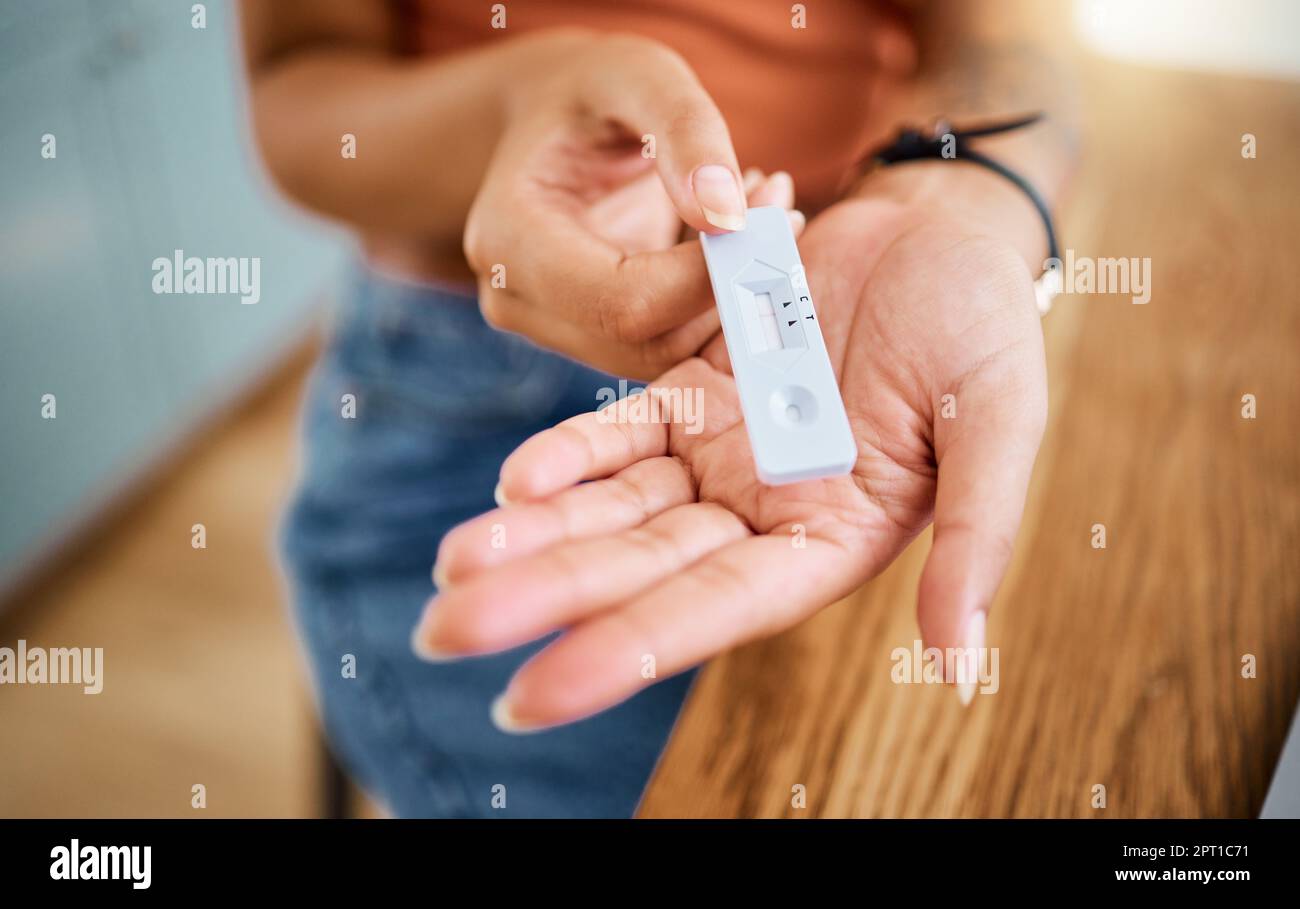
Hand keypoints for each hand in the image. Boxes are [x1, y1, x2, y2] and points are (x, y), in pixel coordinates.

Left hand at [419, 172, 1047, 730]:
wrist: (939, 229)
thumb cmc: (983, 325)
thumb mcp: (997, 424)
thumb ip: (975, 538)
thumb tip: (965, 670)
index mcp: (829, 539)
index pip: (714, 610)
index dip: (625, 650)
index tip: (529, 695)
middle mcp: (762, 512)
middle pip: (639, 569)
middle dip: (545, 601)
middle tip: (441, 636)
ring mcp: (721, 453)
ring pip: (613, 508)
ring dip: (534, 538)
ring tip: (449, 571)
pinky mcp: (692, 391)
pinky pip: (620, 432)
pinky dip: (568, 454)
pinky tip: (510, 486)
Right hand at [464, 31, 799, 379]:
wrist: (551, 118)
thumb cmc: (589, 89)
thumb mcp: (637, 73)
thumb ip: (685, 130)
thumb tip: (727, 217)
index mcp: (508, 237)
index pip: (623, 302)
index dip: (707, 278)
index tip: (769, 215)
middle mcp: (516, 298)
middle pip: (646, 343)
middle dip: (728, 289)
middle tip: (780, 209)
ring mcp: (549, 327)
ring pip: (662, 355)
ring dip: (729, 297)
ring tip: (759, 210)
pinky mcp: (587, 336)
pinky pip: (666, 342)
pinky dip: (714, 301)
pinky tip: (729, 235)